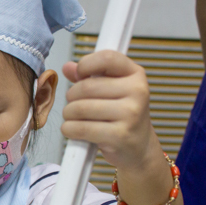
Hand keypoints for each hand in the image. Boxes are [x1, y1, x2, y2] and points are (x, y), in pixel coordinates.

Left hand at [61, 50, 159, 169]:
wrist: (138, 146)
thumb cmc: (121, 115)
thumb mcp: (110, 90)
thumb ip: (88, 76)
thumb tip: (67, 67)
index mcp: (135, 74)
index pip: (107, 58)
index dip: (85, 65)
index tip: (80, 75)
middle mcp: (137, 91)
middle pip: (86, 87)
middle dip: (71, 97)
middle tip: (73, 104)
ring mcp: (130, 114)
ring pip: (79, 108)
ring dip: (68, 114)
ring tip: (73, 118)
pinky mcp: (120, 135)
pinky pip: (81, 128)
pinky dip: (69, 129)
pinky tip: (73, 130)